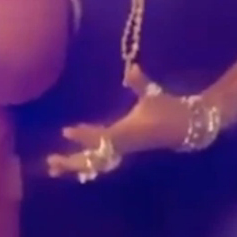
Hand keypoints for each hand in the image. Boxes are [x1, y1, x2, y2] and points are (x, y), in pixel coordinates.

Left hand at [46, 65, 190, 179]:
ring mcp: (122, 151)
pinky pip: (101, 162)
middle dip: (72, 162)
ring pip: (95, 164)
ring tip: (53, 168)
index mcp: (126, 132)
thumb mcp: (153, 94)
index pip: (101, 137)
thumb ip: (140, 82)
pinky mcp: (123, 151)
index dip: (84, 135)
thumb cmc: (167, 108)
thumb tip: (131, 68)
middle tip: (50, 162)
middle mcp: (122, 145)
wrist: (185, 126)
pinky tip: (72, 167)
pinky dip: (86, 165)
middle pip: (93, 159)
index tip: (65, 132)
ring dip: (75, 166)